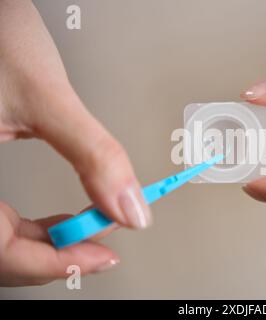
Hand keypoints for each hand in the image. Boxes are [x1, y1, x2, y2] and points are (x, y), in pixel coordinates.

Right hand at [0, 0, 150, 285]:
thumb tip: (130, 206)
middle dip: (55, 256)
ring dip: (46, 245)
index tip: (103, 255)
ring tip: (90, 234)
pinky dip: (33, 228)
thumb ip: (94, 154)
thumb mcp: (46, 96)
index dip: (55, 263)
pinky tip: (62, 222)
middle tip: (103, 247)